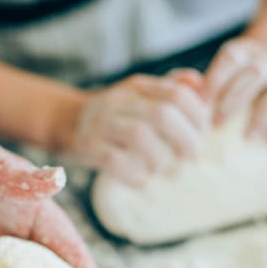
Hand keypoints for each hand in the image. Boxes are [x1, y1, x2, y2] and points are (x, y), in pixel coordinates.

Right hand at [68, 70, 209, 185]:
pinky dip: (135, 175)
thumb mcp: (140, 95)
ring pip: (139, 137)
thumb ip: (172, 90)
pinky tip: (141, 180)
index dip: (197, 117)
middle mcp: (119, 101)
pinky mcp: (87, 147)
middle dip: (185, 139)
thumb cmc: (113, 115)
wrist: (63, 121)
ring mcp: (101, 124)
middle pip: (162, 114)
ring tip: (162, 168)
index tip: (202, 134)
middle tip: (190, 156)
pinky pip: (116, 162)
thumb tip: (203, 89)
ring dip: (160, 159)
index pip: (177, 94)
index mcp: (138, 86)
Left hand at [205, 37, 266, 141]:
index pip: (231, 58)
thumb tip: (190, 97)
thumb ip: (200, 87)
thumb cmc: (230, 83)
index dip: (216, 80)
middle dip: (235, 99)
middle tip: (218, 124)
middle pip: (255, 73)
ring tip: (246, 136)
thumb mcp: (215, 77)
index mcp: (242, 52)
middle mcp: (266, 60)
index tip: (202, 104)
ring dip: (262, 114)